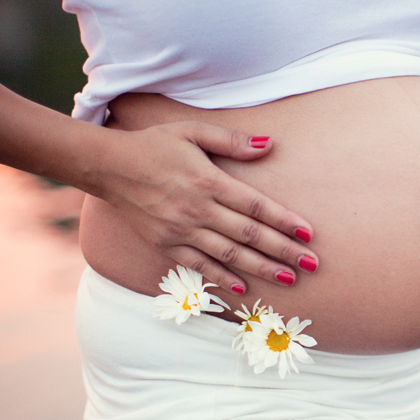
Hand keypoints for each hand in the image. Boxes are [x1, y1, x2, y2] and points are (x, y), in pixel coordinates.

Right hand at [91, 121, 316, 293]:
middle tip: (312, 264)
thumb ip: (231, 140)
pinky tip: (245, 288)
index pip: (255, 206)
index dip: (284, 221)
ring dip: (261, 268)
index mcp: (208, 182)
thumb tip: (268, 145)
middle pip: (249, 235)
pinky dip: (222, 277)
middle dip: (283, 251)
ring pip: (229, 255)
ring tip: (289, 278)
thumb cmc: (155, 145)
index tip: (308, 233)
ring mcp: (180, 231)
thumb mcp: (192, 131)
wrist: (107, 166)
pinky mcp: (165, 244)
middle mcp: (197, 210)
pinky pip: (199, 265)